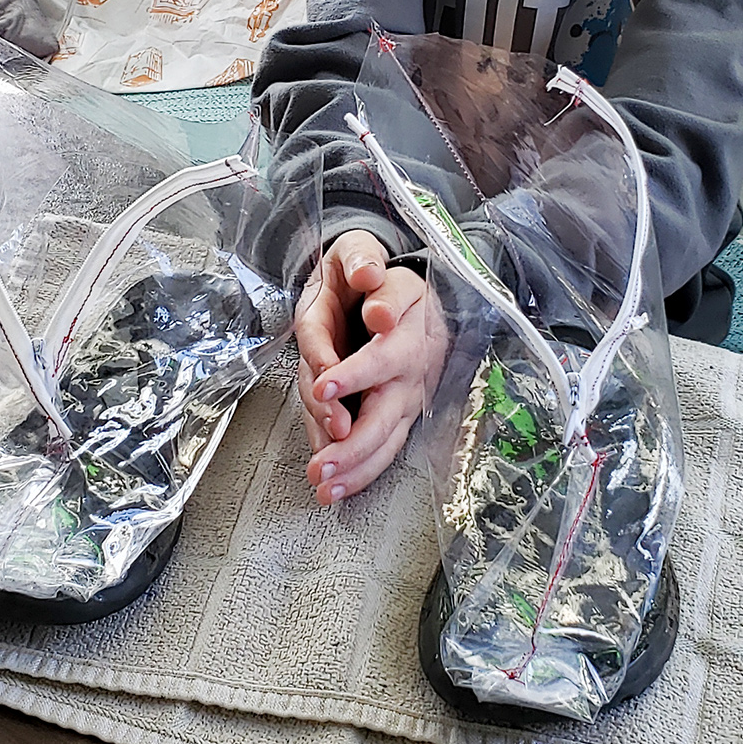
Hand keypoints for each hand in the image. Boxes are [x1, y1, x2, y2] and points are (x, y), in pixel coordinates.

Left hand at [294, 229, 441, 504]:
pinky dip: (360, 473)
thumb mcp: (368, 253)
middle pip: (385, 411)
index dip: (354, 372)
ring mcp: (406, 396)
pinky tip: (336, 490)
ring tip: (324, 484)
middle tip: (324, 461)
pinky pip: (383, 449)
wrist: (418, 296)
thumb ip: (365, 261)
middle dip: (354, 441)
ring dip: (355, 466)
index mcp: (405, 327)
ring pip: (385, 439)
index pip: (381, 353)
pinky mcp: (400, 414)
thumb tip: (369, 279)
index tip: (326, 384)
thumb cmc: (383, 278)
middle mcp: (409, 369)